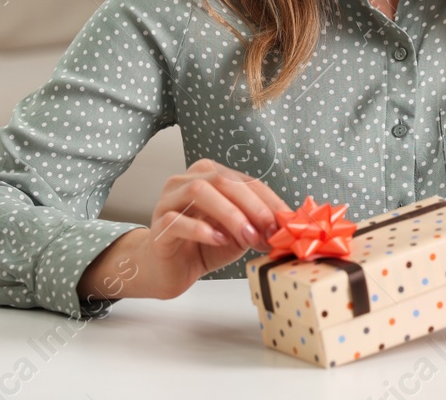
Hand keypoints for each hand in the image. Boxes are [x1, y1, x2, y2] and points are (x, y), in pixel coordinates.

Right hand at [79, 158, 290, 302]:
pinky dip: (202, 229)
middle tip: (270, 231)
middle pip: (222, 180)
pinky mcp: (157, 226)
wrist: (168, 270)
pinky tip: (219, 240)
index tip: (287, 221)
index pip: (245, 180)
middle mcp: (185, 181)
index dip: (268, 199)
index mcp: (209, 176)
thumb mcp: (237, 233)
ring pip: (199, 191)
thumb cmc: (203, 246)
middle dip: (252, 205)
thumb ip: (255, 224)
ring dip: (230, 214)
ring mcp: (167, 201)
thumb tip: (285, 226)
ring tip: (248, 237)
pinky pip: (177, 221)